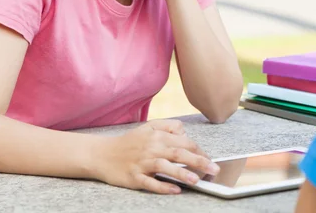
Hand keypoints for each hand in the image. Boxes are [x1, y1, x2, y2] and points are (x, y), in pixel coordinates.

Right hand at [91, 120, 219, 193]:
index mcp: (156, 136)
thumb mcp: (148, 128)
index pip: (183, 142)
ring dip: (182, 172)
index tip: (210, 159)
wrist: (101, 154)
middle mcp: (150, 148)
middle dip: (198, 161)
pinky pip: (150, 182)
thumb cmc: (128, 143)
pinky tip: (175, 189)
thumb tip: (185, 132)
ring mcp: (142, 163)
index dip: (199, 150)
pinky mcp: (133, 177)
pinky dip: (162, 186)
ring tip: (197, 179)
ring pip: (164, 167)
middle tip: (214, 169)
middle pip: (178, 153)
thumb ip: (168, 126)